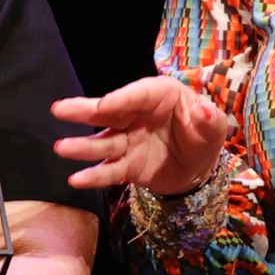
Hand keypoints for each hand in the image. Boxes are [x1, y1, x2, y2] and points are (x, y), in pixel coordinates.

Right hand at [51, 77, 229, 194]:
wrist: (199, 168)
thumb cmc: (204, 135)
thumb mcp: (214, 127)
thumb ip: (210, 120)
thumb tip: (203, 112)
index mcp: (158, 96)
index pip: (137, 95)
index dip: (120, 99)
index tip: (103, 106)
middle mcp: (136, 115)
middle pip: (108, 112)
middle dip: (85, 111)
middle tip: (59, 110)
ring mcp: (127, 141)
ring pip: (103, 143)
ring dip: (82, 147)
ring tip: (61, 148)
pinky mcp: (126, 166)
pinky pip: (109, 171)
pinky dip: (94, 176)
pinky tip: (77, 180)